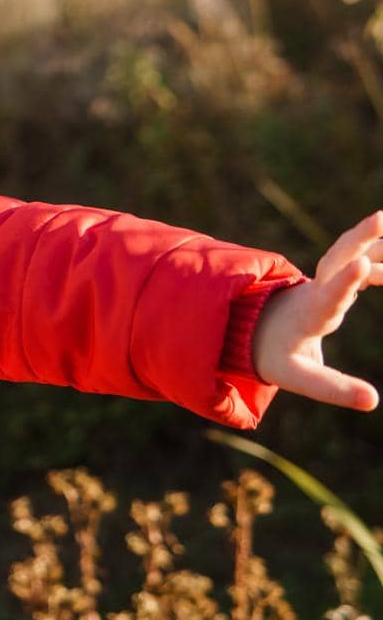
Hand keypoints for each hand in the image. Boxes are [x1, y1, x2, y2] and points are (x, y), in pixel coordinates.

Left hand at [253, 212, 381, 410]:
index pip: (328, 295)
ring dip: (371, 242)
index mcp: (307, 315)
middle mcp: (312, 291)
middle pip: (334, 260)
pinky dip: (375, 256)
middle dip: (358, 238)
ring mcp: (317, 281)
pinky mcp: (325, 278)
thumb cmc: (274, 354)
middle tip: (380, 218)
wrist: (249, 332)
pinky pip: (351, 259)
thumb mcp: (298, 377)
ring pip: (343, 253)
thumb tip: (374, 401)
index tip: (362, 263)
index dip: (346, 281)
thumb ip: (333, 388)